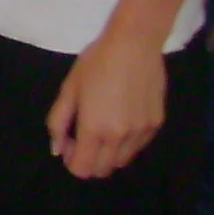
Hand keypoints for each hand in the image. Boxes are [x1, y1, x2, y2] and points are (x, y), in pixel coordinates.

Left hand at [45, 28, 167, 179]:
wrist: (135, 43)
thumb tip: (57, 150)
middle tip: (83, 135)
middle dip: (88, 160)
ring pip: (122, 161)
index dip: (71, 161)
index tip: (69, 141)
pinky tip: (121, 118)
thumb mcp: (69, 89)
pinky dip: (126, 143)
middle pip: (102, 170)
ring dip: (108, 153)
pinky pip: (137, 147)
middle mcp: (120, 137)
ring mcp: (141, 133)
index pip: (82, 169)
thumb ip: (58, 122)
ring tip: (103, 126)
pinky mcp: (156, 124)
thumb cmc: (96, 62)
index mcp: (94, 128)